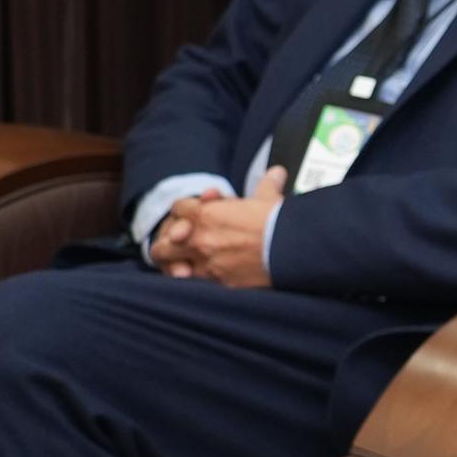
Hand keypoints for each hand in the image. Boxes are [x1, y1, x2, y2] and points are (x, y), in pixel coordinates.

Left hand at [161, 168, 287, 287]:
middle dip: (167, 242)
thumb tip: (277, 172)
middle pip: (164, 242)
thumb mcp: (269, 198)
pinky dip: (194, 281)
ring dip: (175, 264)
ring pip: (172, 266)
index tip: (191, 214)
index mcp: (207, 214)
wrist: (292, 250)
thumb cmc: (278, 222)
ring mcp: (207, 264)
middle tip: (175, 244)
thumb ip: (267, 184)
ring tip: (180, 266)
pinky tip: (198, 281)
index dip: (184, 210)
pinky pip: (193, 284)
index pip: (178, 209)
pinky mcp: (219, 284)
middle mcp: (201, 239)